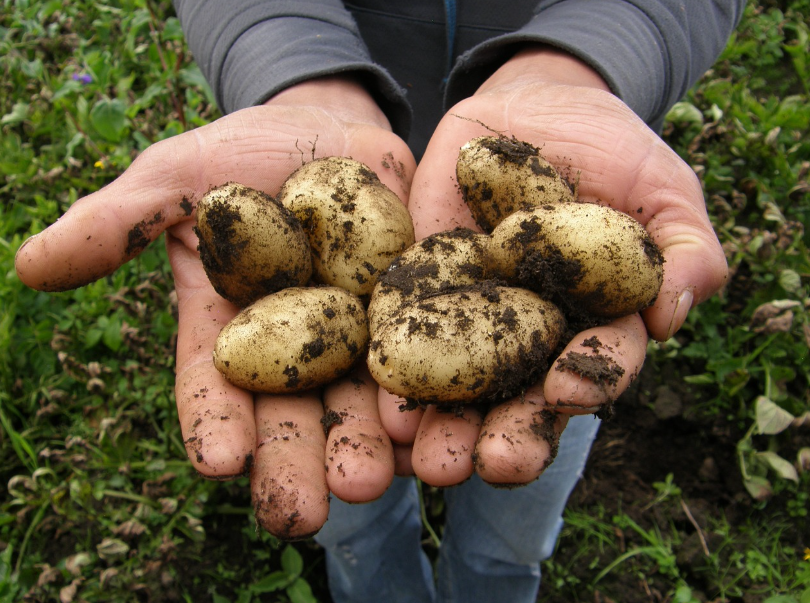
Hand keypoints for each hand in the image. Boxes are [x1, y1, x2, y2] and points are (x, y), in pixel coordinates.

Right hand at [15, 77, 415, 537]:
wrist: (327, 132)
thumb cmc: (240, 156)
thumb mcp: (175, 178)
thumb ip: (117, 223)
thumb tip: (30, 265)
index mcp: (232, 330)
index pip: (215, 386)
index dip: (214, 422)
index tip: (217, 463)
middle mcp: (295, 348)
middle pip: (293, 414)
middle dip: (297, 462)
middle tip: (303, 512)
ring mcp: (359, 335)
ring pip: (363, 402)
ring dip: (370, 447)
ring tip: (375, 484)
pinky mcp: (414, 312)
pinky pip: (427, 357)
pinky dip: (431, 396)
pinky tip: (435, 433)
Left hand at [380, 47, 727, 486]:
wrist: (536, 108)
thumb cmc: (613, 151)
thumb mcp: (662, 188)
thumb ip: (684, 248)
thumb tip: (673, 313)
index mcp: (593, 325)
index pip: (596, 366)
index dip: (587, 380)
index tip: (566, 389)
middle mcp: (531, 336)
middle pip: (522, 397)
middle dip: (509, 434)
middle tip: (491, 465)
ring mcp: (472, 316)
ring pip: (460, 385)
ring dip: (445, 425)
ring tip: (428, 461)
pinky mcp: (421, 287)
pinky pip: (403, 330)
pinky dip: (394, 367)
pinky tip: (380, 402)